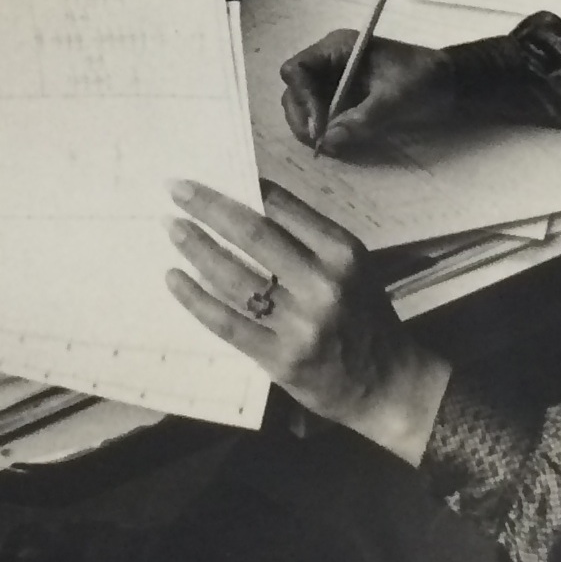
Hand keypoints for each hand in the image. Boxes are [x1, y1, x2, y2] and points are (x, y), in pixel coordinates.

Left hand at [164, 178, 450, 465]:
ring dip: (195, 247)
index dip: (241, 187)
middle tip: (176, 189)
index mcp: (343, 252)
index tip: (211, 177)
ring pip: (234, 277)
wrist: (389, 385)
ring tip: (171, 227)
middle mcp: (323, 284)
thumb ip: (309, 239)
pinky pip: (227, 323)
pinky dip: (196, 299)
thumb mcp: (352, 267)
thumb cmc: (366, 317)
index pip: (282, 207)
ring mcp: (301, 324)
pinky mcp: (280, 359)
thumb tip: (248, 202)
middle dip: (208, 207)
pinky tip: (175, 279)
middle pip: (253, 234)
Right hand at [280, 31, 462, 152]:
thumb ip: (363, 117)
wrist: (448, 83)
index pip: (298, 68)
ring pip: (303, 106)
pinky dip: (324, 134)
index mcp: (339, 49)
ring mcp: (334, 83)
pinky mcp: (343, 102)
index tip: (319, 125)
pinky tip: (335, 146)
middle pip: (295, 89)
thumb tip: (329, 140)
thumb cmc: (424, 78)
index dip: (301, 97)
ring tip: (327, 147)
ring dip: (310, 128)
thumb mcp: (398, 97)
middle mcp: (329, 64)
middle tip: (318, 143)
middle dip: (302, 117)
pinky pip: (322, 118)